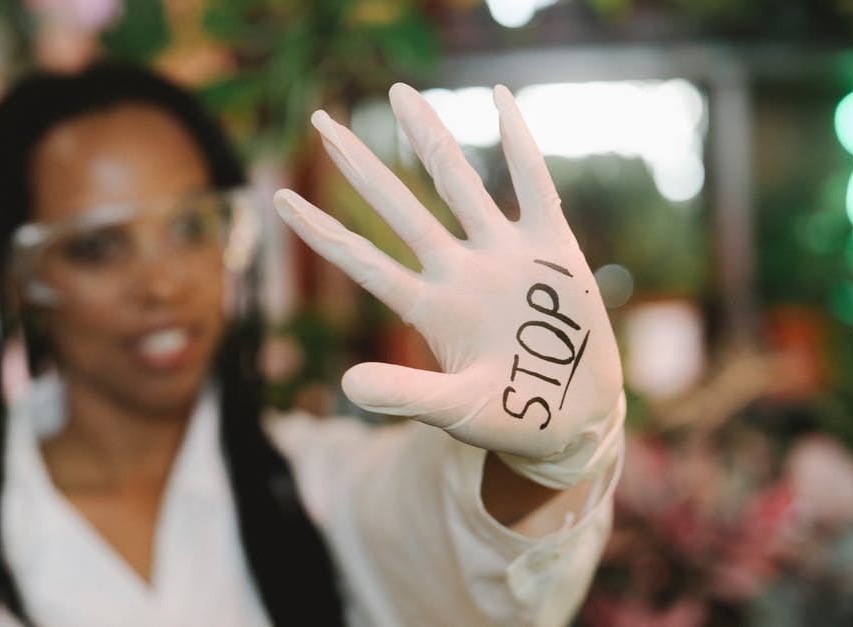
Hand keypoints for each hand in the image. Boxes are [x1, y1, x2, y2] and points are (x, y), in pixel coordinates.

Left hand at [273, 84, 623, 487]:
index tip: (278, 198)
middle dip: (358, 165)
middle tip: (319, 121)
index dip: (322, 232)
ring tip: (397, 93)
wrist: (574, 418)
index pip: (363, 262)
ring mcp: (503, 254)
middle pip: (397, 206)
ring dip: (428, 136)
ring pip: (457, 181)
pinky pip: (533, 182)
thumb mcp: (453, 410)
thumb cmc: (509, 416)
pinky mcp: (551, 248)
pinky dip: (518, 141)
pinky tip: (500, 97)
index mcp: (430, 308)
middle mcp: (458, 271)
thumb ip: (404, 395)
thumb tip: (344, 386)